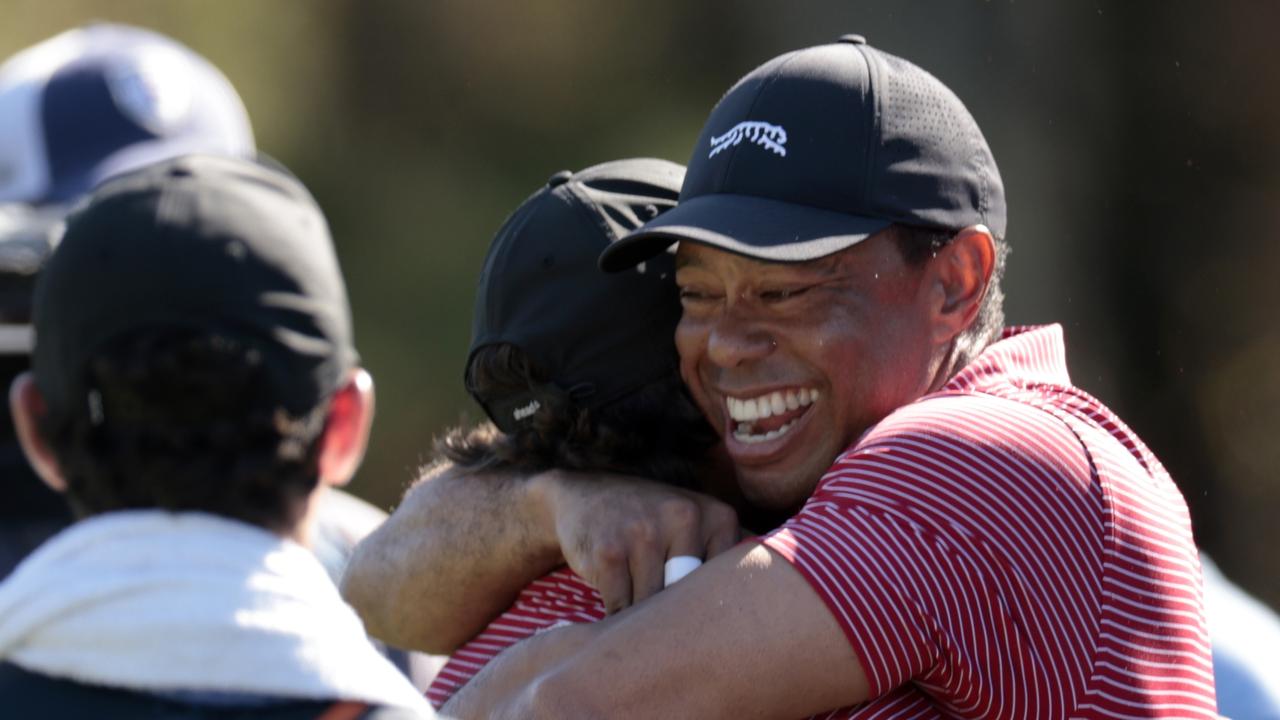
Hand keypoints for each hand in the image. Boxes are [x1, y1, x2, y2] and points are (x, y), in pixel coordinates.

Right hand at [536, 470, 740, 613]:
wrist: (584, 495)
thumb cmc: (650, 522)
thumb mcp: (694, 522)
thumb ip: (726, 555)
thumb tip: (761, 606)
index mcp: (718, 515)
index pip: (729, 584)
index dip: (711, 606)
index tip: (698, 606)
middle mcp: (685, 517)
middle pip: (694, 599)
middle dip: (677, 614)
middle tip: (666, 613)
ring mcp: (646, 533)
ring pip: (656, 607)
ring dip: (643, 616)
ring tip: (638, 601)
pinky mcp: (609, 553)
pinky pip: (622, 608)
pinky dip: (617, 614)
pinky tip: (615, 595)